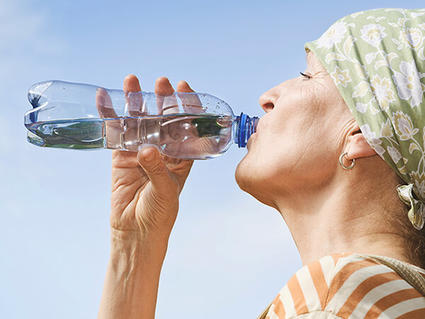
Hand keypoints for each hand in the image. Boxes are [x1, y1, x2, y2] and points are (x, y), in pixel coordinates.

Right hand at [105, 75, 193, 238]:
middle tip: (161, 82)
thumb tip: (147, 148)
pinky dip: (110, 116)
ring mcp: (141, 150)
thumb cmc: (159, 213)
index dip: (186, 106)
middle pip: (163, 119)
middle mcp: (163, 150)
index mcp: (182, 156)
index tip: (183, 88)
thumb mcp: (165, 191)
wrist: (135, 231)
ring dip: (135, 101)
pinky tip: (104, 98)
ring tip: (132, 81)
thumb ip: (157, 169)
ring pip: (139, 121)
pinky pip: (116, 132)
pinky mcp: (120, 156)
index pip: (187, 126)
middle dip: (162, 99)